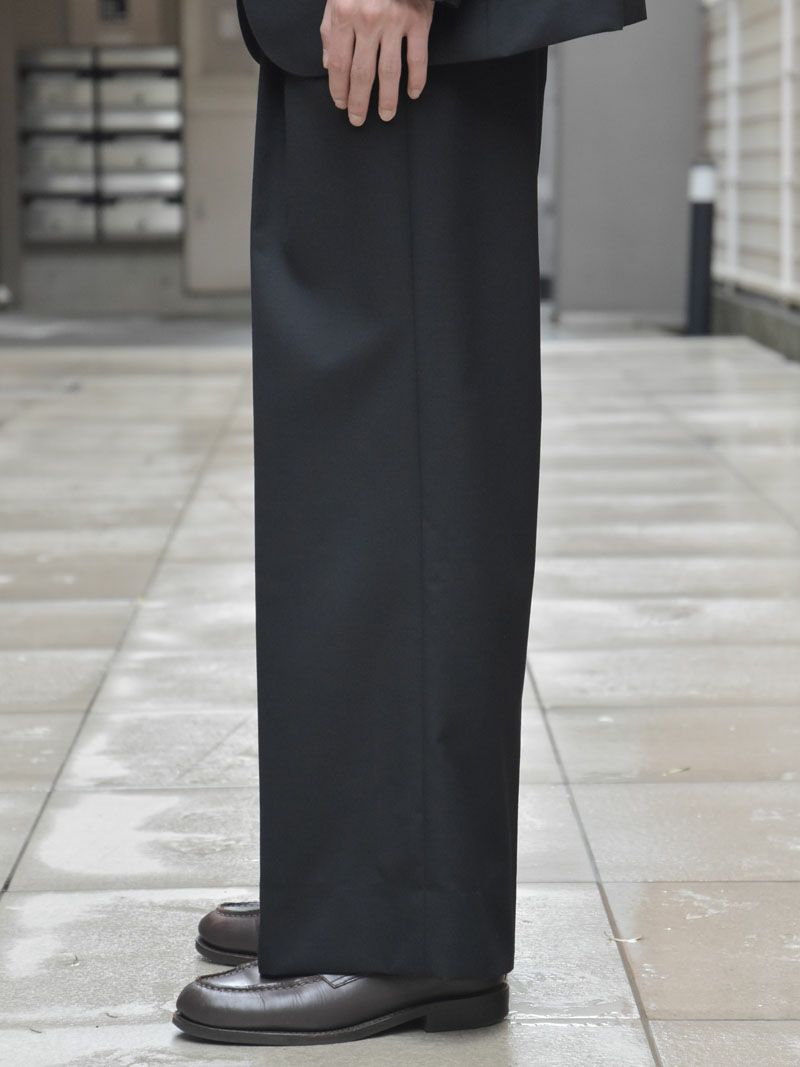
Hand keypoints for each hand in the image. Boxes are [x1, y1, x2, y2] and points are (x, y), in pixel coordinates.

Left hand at [320, 0, 434, 126]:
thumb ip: (329, 30)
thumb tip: (327, 64)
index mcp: (344, 15)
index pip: (337, 63)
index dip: (338, 88)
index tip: (340, 103)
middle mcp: (368, 20)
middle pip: (361, 73)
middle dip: (358, 101)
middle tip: (358, 119)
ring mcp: (394, 22)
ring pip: (389, 71)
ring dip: (387, 99)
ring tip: (386, 115)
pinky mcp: (417, 20)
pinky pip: (417, 57)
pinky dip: (416, 79)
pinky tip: (413, 94)